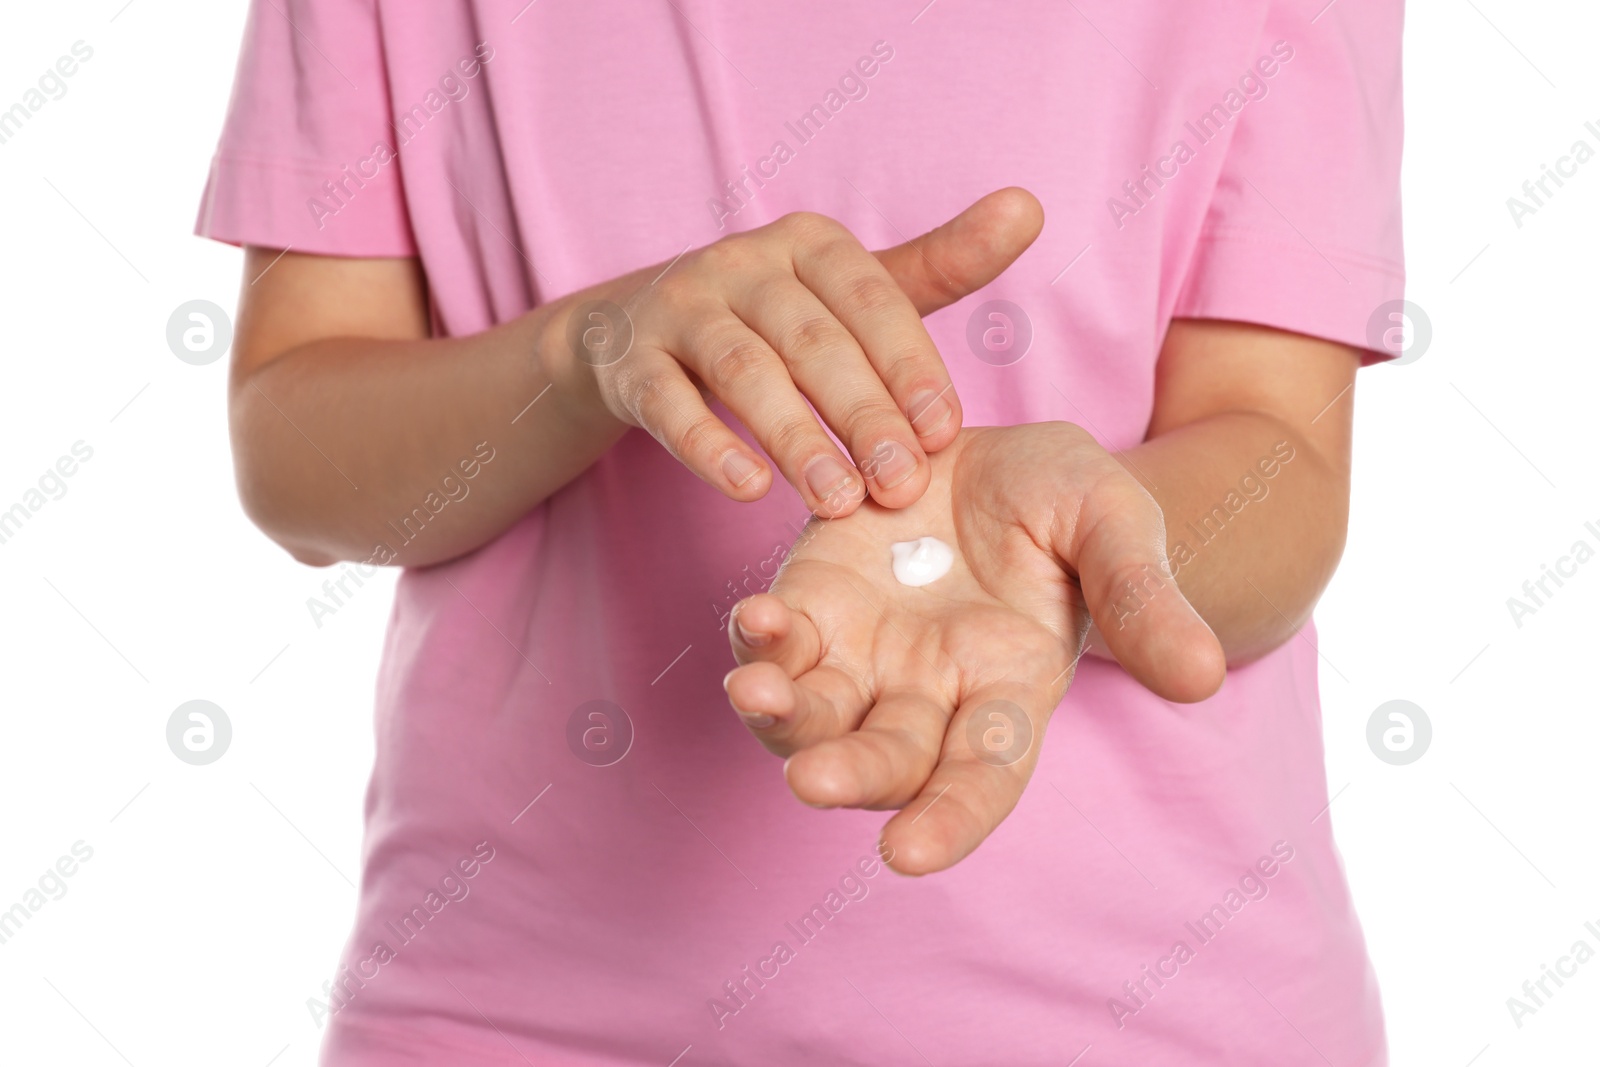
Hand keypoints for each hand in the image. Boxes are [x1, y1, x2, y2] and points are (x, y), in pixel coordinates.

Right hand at [545, 189, 1043, 514]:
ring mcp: (680, 308)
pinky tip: (750, 491)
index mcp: (809, 244)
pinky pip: (669, 404)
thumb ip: (940, 263)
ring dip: (795, 438)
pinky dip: (708, 446)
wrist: (633, 333)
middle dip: (862, 415)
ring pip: (745, 372)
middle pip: (812, 340)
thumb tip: (1029, 207)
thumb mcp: (851, 290)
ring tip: (838, 502)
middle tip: (902, 487)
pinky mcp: (631, 362)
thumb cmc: (774, 318)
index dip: (910, 366)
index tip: (945, 434)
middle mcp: (742, 263)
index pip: (870, 299)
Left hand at [723, 423, 1226, 873]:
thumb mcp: (1115, 526)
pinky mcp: (813, 601)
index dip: (949, 819)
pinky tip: (755, 623)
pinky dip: (759, 641)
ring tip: (754, 690)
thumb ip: (1144, 597)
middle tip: (811, 779)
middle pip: (887, 760)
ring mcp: (865, 653)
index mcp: (1011, 689)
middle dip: (851, 774)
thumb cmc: (1068, 499)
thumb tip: (1202, 678)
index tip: (906, 855)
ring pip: (815, 716)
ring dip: (781, 718)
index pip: (983, 776)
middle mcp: (930, 692)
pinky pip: (779, 642)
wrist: (993, 449)